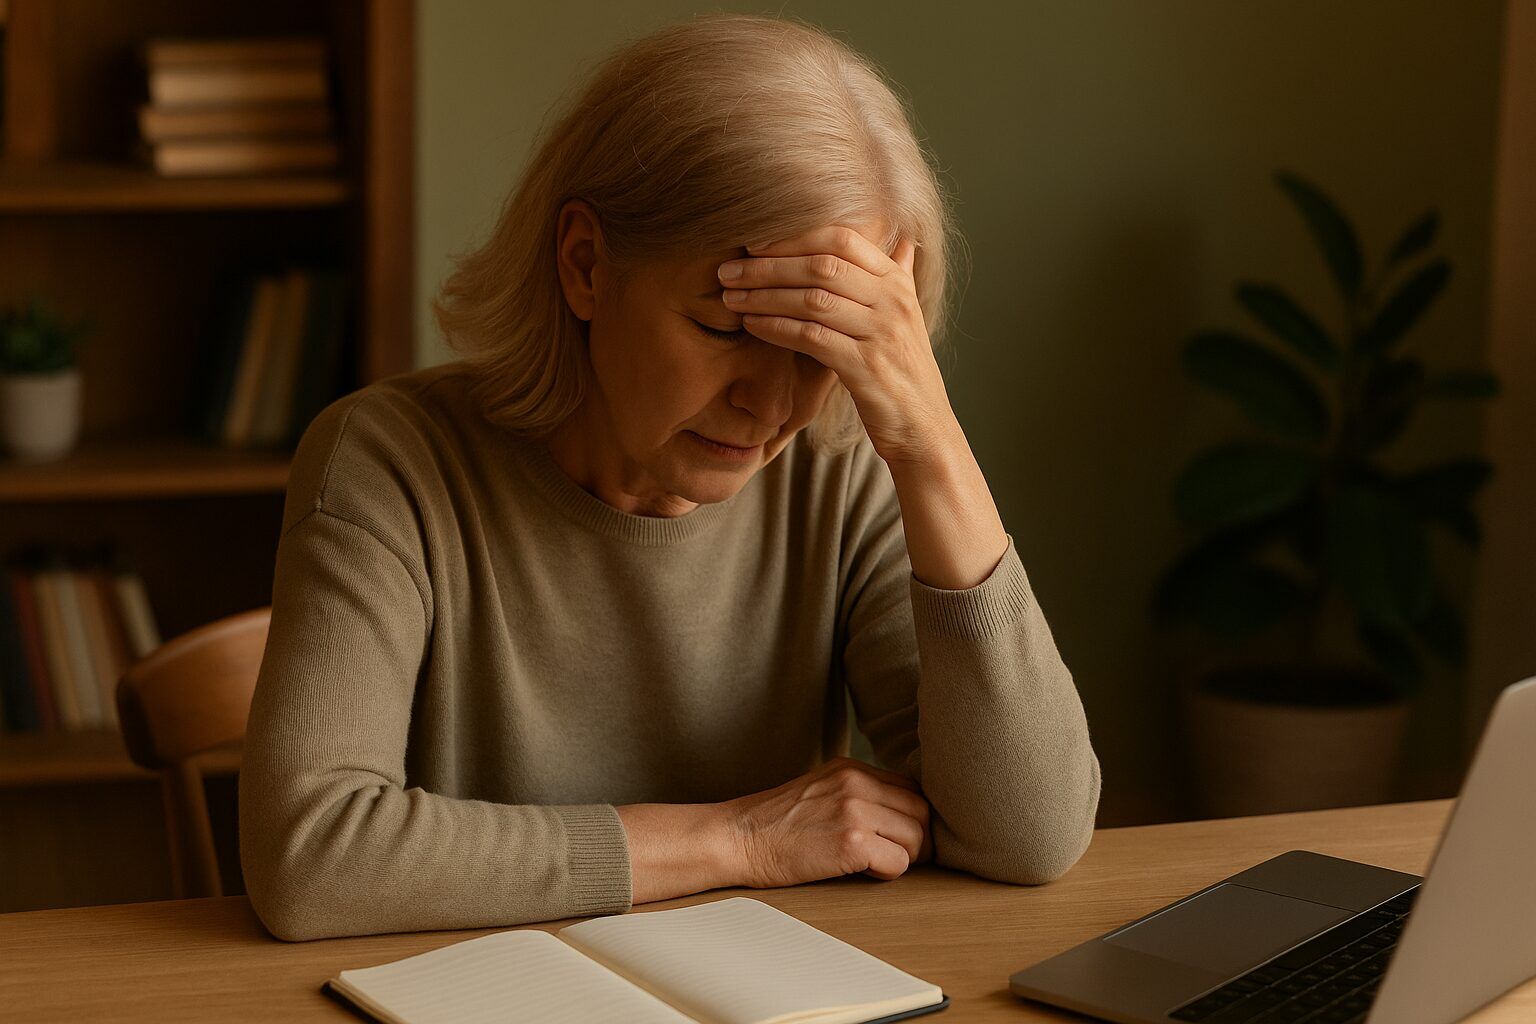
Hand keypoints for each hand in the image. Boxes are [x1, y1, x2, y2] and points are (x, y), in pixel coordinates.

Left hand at [717, 225, 959, 466]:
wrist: (925, 428)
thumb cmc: (905, 372)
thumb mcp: (909, 317)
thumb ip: (900, 277)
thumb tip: (903, 242)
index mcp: (897, 282)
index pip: (841, 238)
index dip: (793, 237)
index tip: (755, 244)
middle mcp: (892, 301)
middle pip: (821, 265)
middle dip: (768, 266)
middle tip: (729, 270)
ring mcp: (881, 333)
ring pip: (812, 299)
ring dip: (764, 296)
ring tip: (731, 297)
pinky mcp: (865, 367)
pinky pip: (811, 338)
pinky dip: (776, 328)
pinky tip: (752, 325)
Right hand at [721, 756, 932, 888]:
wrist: (735, 838)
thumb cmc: (772, 825)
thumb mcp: (818, 791)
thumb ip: (856, 794)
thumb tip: (898, 816)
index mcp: (850, 768)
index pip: (911, 788)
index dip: (910, 817)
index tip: (896, 837)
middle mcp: (857, 782)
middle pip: (922, 811)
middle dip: (916, 840)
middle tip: (894, 857)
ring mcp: (855, 810)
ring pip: (916, 838)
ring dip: (903, 858)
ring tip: (873, 864)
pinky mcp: (852, 842)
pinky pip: (898, 863)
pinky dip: (886, 874)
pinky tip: (859, 872)